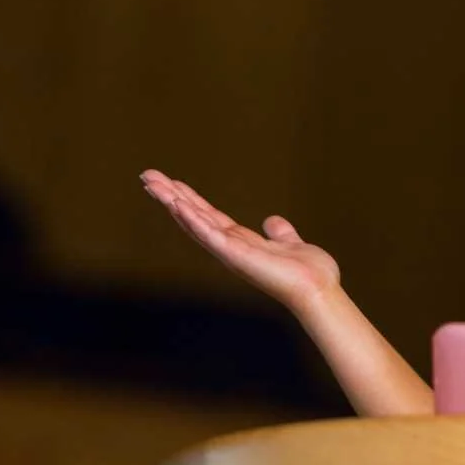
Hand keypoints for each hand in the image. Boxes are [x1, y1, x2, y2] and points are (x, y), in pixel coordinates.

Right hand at [140, 170, 340, 311]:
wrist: (318, 288)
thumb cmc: (308, 273)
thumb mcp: (291, 244)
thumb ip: (280, 233)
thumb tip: (272, 221)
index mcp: (240, 242)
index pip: (208, 216)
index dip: (189, 199)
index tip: (170, 182)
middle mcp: (229, 247)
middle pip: (193, 216)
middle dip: (170, 196)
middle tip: (146, 176)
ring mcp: (230, 251)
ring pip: (194, 221)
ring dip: (172, 202)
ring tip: (151, 183)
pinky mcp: (235, 255)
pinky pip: (209, 234)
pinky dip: (192, 219)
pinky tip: (176, 204)